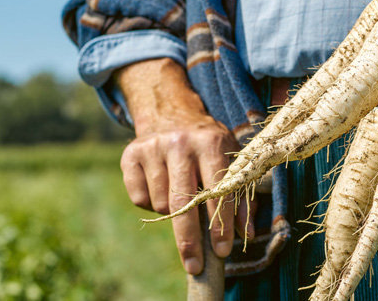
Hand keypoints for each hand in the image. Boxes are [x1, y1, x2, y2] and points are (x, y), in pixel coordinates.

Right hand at [115, 58, 255, 274]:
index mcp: (211, 142)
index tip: (222, 252)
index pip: (217, 191)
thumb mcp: (230, 160)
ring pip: (160, 203)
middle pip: (182, 202)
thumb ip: (241, 197)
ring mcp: (152, 148)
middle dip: (189, 239)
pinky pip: (139, 198)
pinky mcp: (130, 155)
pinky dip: (149, 202)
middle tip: (194, 265)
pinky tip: (159, 185)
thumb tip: (246, 234)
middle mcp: (180, 143)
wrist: (170, 112)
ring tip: (178, 195)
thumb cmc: (208, 145)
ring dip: (170, 212)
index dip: (221, 225)